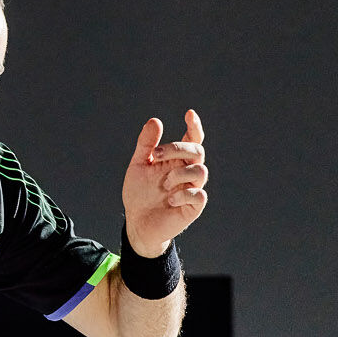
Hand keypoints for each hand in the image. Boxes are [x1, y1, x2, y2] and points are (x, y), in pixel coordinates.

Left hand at [121, 110, 206, 256]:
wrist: (137, 223)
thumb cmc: (140, 193)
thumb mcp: (139, 166)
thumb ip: (146, 145)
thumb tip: (155, 121)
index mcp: (177, 160)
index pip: (193, 139)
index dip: (194, 126)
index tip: (189, 113)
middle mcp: (188, 172)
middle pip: (197, 151)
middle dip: (178, 148)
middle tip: (156, 156)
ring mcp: (192, 189)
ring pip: (200, 171)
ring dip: (179, 173)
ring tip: (162, 184)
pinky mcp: (193, 208)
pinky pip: (199, 195)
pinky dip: (184, 194)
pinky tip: (170, 199)